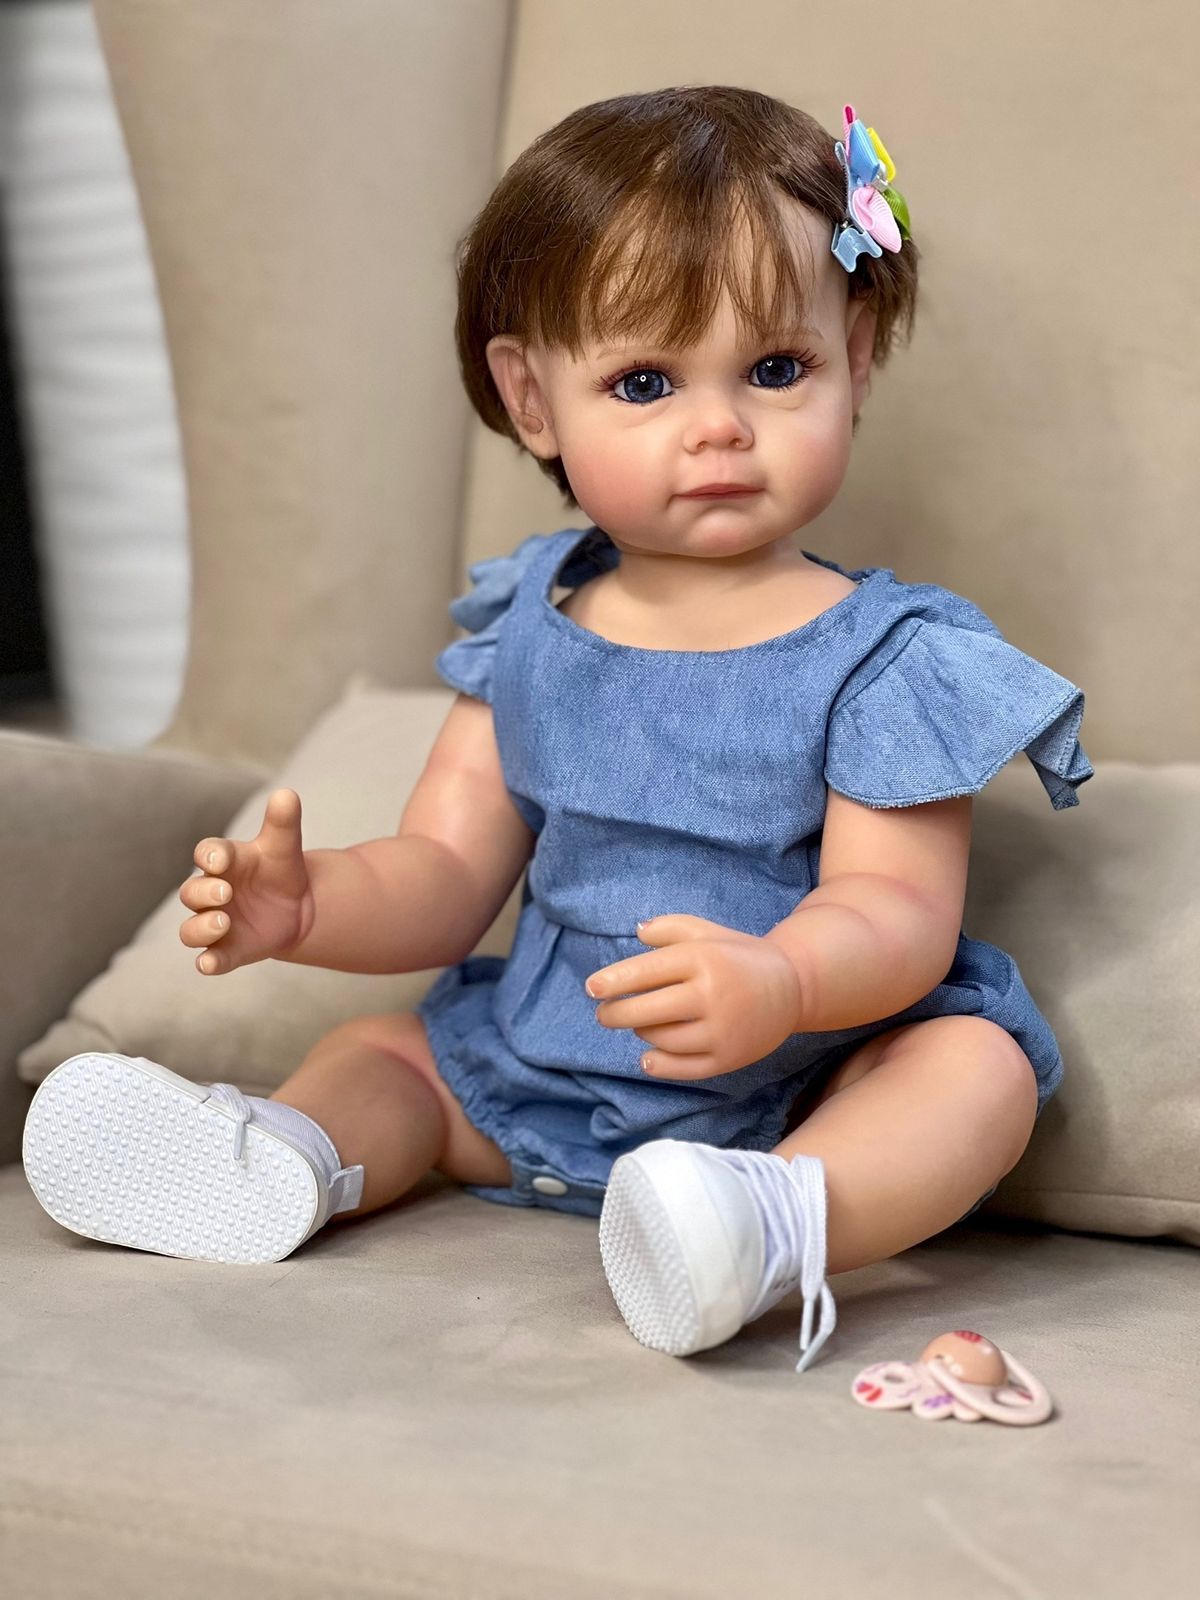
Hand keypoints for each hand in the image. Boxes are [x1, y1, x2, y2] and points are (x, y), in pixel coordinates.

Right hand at [178, 788, 314, 974]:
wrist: (296, 907)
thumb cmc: (280, 869)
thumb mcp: (285, 846)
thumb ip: (283, 822)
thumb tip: (286, 794)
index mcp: (224, 862)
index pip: (206, 854)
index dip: (210, 855)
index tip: (220, 858)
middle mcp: (211, 893)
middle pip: (191, 892)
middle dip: (204, 892)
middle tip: (225, 892)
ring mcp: (216, 923)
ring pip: (191, 930)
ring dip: (201, 928)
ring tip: (223, 922)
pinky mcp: (227, 951)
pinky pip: (211, 959)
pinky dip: (209, 963)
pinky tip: (210, 964)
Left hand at [585, 914, 803, 1078]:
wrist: (792, 987)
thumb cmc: (737, 955)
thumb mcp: (707, 932)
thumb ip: (670, 928)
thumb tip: (636, 932)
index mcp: (702, 960)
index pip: (645, 972)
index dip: (613, 981)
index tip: (591, 988)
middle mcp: (711, 996)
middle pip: (645, 1011)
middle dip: (615, 1013)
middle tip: (604, 1013)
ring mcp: (720, 1030)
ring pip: (660, 1039)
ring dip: (641, 1032)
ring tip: (641, 1022)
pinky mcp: (728, 1058)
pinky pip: (683, 1068)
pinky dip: (659, 1065)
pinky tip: (647, 1056)